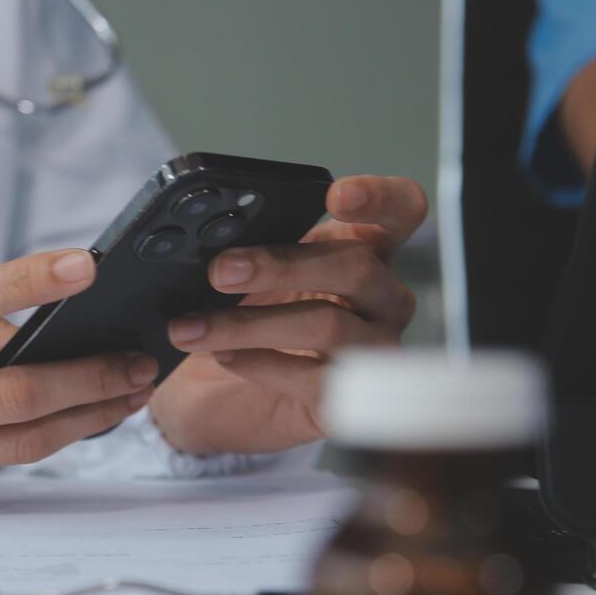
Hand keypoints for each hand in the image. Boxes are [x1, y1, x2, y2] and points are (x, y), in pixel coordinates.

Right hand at [0, 250, 157, 513]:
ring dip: (84, 419)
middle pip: (9, 397)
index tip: (85, 267)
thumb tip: (35, 332)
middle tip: (136, 360)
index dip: (25, 282)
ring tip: (125, 393)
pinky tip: (73, 420)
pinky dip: (36, 440)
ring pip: (17, 444)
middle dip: (87, 378)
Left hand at [149, 175, 423, 454]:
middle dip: (282, 265)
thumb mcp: (243, 275)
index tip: (334, 196)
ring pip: (330, 325)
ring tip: (194, 326)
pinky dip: (262, 364)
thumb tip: (214, 245)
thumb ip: (246, 251)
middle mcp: (380, 298)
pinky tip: (225, 357)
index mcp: (362, 248)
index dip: (380, 197)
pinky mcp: (348, 398)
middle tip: (221, 271)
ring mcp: (372, 350)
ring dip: (250, 324)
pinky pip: (315, 379)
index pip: (401, 211)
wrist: (215, 394)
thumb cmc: (242, 320)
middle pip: (356, 267)